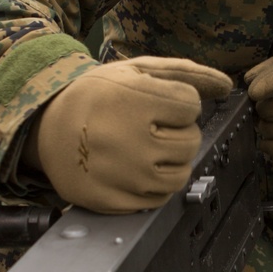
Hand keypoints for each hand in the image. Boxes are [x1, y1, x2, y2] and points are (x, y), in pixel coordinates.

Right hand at [25, 55, 232, 212]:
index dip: (179, 102)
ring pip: (180, 175)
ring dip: (171, 161)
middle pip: (191, 142)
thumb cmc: (95, 96)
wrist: (45, 128)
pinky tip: (134, 168)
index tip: (156, 103)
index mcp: (131, 99)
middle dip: (178, 132)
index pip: (191, 105)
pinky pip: (158, 200)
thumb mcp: (134, 71)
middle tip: (151, 127)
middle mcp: (126, 139)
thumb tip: (227, 85)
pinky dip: (153, 185)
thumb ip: (184, 73)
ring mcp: (120, 175)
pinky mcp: (112, 201)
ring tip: (147, 148)